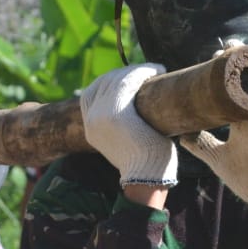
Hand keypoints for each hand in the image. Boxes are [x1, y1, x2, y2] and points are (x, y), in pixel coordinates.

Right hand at [80, 64, 176, 187]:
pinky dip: (143, 72)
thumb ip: (124, 126)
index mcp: (90, 127)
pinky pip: (129, 82)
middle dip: (125, 73)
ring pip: (116, 79)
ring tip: (154, 70)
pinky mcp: (117, 112)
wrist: (147, 178)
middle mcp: (91, 119)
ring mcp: (102, 114)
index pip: (90, 93)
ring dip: (136, 71)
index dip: (110, 81)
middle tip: (146, 72)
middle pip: (104, 82)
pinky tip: (157, 71)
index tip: (131, 79)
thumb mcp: (126, 142)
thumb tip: (139, 111)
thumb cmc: (146, 163)